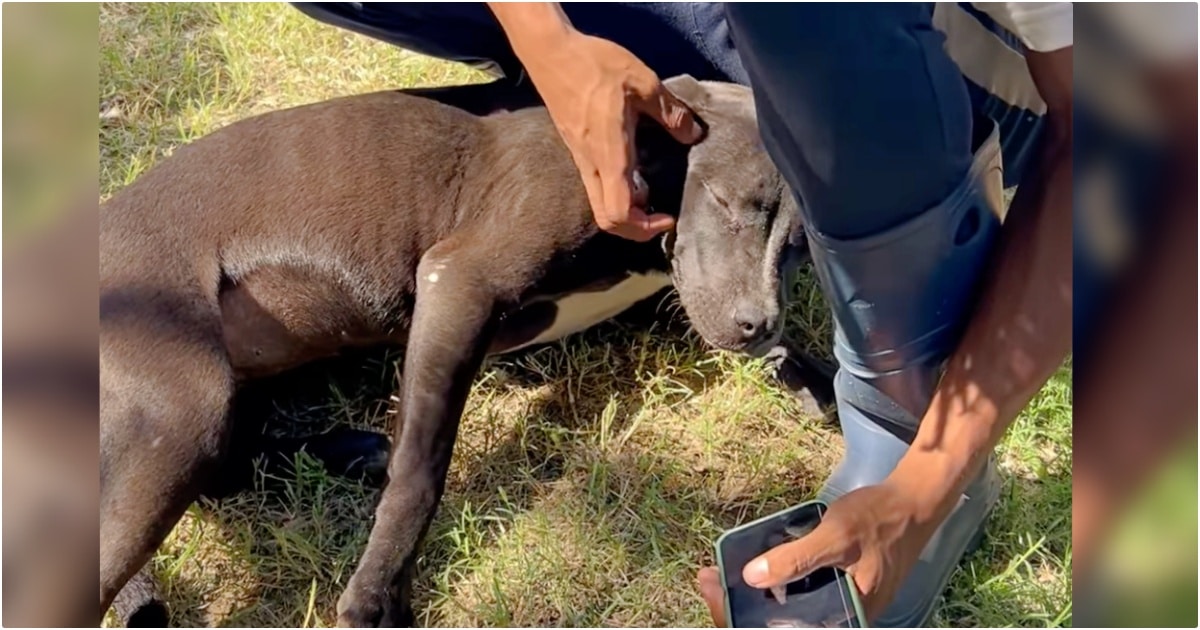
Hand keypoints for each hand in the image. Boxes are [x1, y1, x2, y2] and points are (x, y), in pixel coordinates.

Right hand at [517, 29, 703, 240]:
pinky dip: (617, 192)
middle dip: (635, 229)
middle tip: (660, 215)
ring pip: (600, 204)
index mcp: (610, 154)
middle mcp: (592, 165)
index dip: (645, 228)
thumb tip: (693, 134)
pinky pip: (597, 186)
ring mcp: (581, 159)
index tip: (669, 217)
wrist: (551, 53)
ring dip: (627, 209)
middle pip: (607, 220)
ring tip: (650, 190)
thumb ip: (670, 112)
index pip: (620, 213)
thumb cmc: (595, 65)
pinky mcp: (577, 150)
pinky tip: (635, 169)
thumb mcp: (643, 82)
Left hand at [697, 483, 943, 625]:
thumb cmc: (878, 519)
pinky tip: (754, 570)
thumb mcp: (835, 536)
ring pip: (786, 613)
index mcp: (843, 618)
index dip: (739, 615)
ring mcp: (837, 608)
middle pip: (779, 626)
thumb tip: (752, 577)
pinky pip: (798, 599)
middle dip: (739, 607)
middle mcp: (840, 620)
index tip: (711, 589)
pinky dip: (773, 587)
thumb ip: (796, 559)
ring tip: (720, 576)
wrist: (914, 505)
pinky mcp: (836, 595)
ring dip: (752, 598)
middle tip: (708, 579)